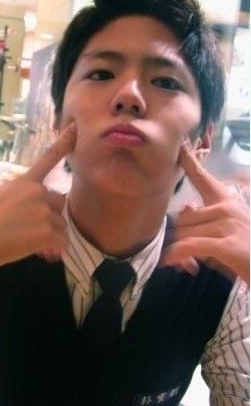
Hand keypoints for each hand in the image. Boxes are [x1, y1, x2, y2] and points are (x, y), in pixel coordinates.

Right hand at [0, 123, 76, 272]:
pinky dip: (55, 249)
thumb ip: (18, 197)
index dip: (64, 142)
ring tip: (29, 242)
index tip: (75, 128)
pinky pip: (62, 241)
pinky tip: (42, 252)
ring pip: (61, 223)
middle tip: (31, 228)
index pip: (48, 158)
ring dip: (50, 233)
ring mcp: (44, 212)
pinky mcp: (46, 233)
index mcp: (24, 181)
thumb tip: (32, 210)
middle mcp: (37, 193)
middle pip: (58, 202)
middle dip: (50, 215)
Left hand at [160, 141, 249, 284]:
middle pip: (181, 217)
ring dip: (170, 249)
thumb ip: (203, 218)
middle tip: (162, 250)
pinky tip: (167, 261)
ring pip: (182, 232)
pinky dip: (175, 255)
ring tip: (166, 260)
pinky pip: (189, 246)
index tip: (179, 143)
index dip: (188, 159)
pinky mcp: (227, 245)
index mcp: (226, 199)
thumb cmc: (245, 251)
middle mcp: (226, 207)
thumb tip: (186, 208)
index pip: (201, 176)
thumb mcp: (224, 230)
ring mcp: (228, 224)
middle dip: (170, 236)